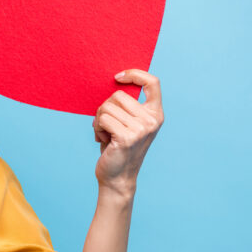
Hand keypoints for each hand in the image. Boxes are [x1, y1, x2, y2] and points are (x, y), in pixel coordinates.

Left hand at [92, 69, 163, 195]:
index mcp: (155, 114)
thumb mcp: (128, 123)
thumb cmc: (118, 148)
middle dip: (105, 108)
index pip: (153, 83)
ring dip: (99, 120)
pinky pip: (102, 119)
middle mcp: (152, 120)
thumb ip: (127, 106)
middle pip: (118, 95)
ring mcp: (141, 129)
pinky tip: (102, 140)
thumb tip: (114, 81)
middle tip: (106, 126)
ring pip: (107, 107)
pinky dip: (96, 128)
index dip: (135, 74)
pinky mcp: (127, 137)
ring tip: (105, 135)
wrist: (117, 177)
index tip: (117, 77)